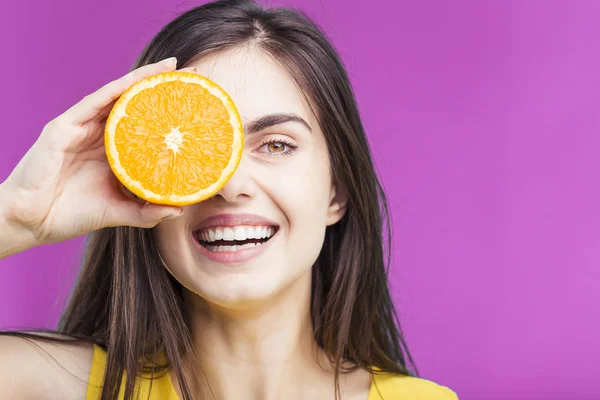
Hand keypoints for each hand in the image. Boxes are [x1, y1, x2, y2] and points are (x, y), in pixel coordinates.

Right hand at [2, 58, 195, 245]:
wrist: (30, 222)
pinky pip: (94, 102)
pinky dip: (117, 89)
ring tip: (171, 68)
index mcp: (111, 152)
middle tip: (193, 76)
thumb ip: (146, 211)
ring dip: (143, 80)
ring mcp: (81, 128)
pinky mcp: (64, 127)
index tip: (196, 103)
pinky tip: (139, 80)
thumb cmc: (70, 214)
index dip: (168, 112)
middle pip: (134, 105)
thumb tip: (179, 210)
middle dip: (161, 89)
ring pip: (116, 96)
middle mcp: (98, 135)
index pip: (144, 125)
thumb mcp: (117, 212)